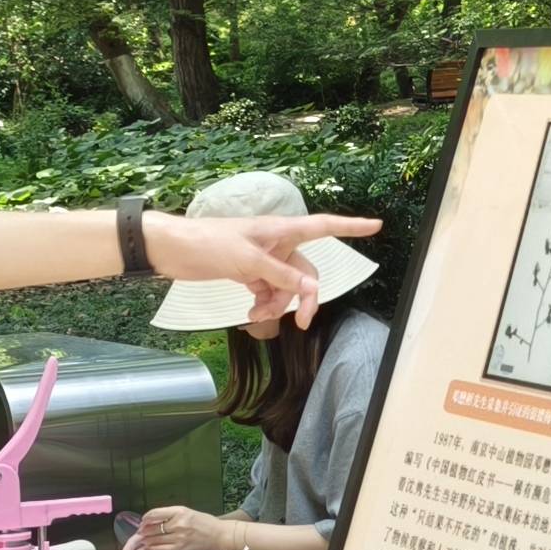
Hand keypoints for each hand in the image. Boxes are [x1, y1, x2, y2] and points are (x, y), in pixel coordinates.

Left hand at [124, 506, 224, 549]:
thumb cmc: (204, 523)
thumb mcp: (186, 511)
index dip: (145, 518)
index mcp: (179, 512)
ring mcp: (179, 539)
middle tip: (142, 531)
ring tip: (147, 539)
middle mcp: (179, 524)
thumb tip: (149, 519)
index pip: (154, 514)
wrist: (218, 535)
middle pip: (151, 529)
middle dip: (143, 531)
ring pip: (153, 541)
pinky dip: (153, 549)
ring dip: (147, 541)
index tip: (143, 521)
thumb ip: (167, 514)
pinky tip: (154, 547)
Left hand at [143, 209, 381, 327]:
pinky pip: (269, 291)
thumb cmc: (210, 244)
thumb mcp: (248, 261)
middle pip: (306, 271)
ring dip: (277, 305)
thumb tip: (312, 288)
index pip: (324, 226)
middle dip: (303, 297)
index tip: (376, 226)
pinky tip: (250, 313)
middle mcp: (278, 243)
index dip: (351, 226)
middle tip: (302, 322)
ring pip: (287, 286)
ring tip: (255, 316)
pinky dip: (264, 305)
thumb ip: (282, 275)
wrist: (174, 250)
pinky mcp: (251, 272)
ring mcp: (265, 259)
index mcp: (281, 230)